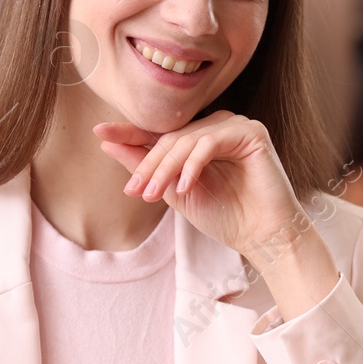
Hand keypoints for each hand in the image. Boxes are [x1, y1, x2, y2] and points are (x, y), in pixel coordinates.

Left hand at [94, 111, 303, 256]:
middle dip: (148, 164)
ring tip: (153, 195)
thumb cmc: (226, 217)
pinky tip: (185, 186)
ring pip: (187, 139)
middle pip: (170, 137)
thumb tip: (107, 144)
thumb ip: (146, 168)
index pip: (160, 133)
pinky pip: (210, 141)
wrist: (264, 237)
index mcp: (199, 140)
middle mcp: (216, 127)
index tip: (99, 132)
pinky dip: (193, 164)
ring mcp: (235, 126)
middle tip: (135, 190)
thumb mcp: (175, 193)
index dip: (129, 132)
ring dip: (165, 168)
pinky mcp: (251, 132)